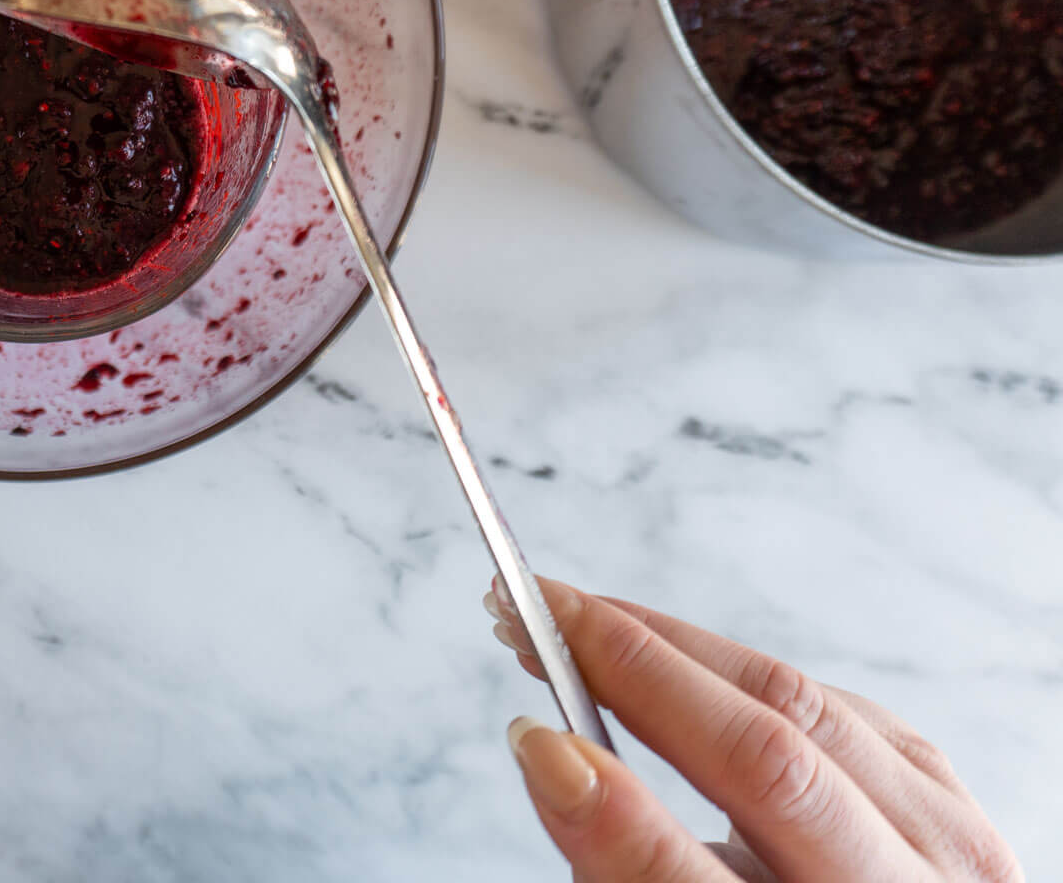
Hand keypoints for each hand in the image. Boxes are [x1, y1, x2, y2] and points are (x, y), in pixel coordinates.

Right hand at [486, 576, 1022, 881]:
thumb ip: (626, 864)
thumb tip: (551, 755)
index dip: (615, 819)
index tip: (534, 741)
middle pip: (769, 765)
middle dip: (632, 670)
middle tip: (526, 615)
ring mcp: (947, 838)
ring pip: (797, 704)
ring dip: (665, 645)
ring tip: (564, 618)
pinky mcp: (940, 783)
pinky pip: (822, 701)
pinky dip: (725, 667)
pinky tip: (653, 650)